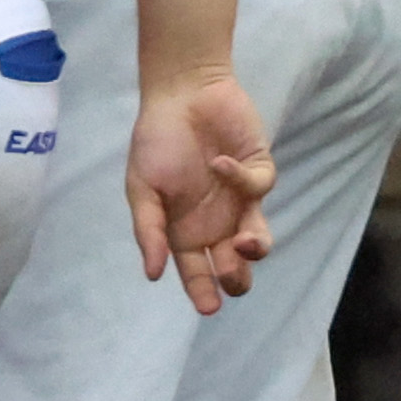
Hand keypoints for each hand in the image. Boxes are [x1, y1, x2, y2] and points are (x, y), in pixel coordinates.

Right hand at [125, 69, 277, 315]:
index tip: (208, 308)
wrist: (181, 92)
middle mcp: (216, 221)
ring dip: (255, 248)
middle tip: (229, 272)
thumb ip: (149, 229)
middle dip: (235, 277)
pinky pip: (258, 188)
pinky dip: (241, 179)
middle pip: (234, 265)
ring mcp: (240, 199)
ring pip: (259, 239)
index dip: (203, 291)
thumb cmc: (156, 140)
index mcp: (185, 229)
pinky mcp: (259, 172)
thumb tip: (153, 274)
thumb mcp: (141, 187)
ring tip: (244, 243)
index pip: (197, 271)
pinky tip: (219, 162)